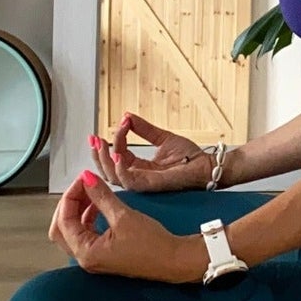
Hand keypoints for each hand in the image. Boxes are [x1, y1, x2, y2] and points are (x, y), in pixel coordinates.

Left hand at [47, 169, 201, 282]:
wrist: (173, 260)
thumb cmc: (151, 244)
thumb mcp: (124, 216)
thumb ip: (101, 196)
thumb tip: (86, 178)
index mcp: (86, 252)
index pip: (64, 220)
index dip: (71, 196)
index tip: (84, 179)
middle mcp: (85, 258)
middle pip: (61, 228)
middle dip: (69, 204)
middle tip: (83, 185)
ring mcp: (94, 257)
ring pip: (73, 230)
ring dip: (78, 209)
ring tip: (92, 191)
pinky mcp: (103, 253)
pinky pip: (86, 233)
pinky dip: (87, 217)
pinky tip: (99, 205)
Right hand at [92, 113, 215, 193]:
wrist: (206, 164)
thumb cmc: (188, 156)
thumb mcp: (162, 137)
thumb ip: (144, 129)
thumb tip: (127, 116)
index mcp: (139, 167)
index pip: (116, 156)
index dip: (113, 141)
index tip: (121, 122)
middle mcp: (138, 176)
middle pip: (107, 170)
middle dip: (97, 154)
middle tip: (94, 139)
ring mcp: (143, 182)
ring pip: (113, 177)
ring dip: (104, 160)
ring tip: (102, 144)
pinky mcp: (151, 185)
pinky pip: (129, 181)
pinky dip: (120, 169)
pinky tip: (117, 155)